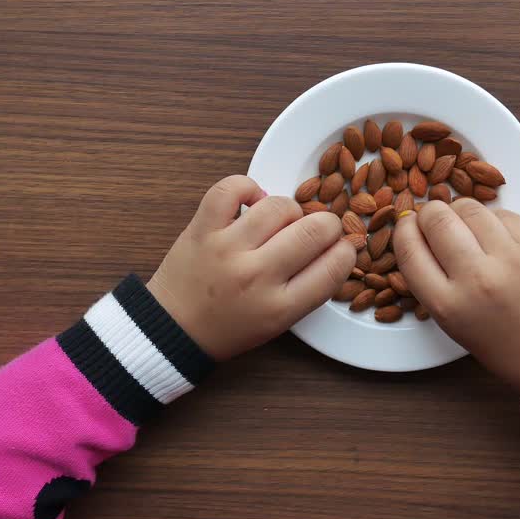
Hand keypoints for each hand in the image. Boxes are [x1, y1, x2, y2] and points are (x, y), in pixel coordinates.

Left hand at [147, 175, 356, 360]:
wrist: (172, 331)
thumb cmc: (228, 327)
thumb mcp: (278, 322)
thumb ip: (307, 287)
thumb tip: (335, 246)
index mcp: (280, 307)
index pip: (334, 267)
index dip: (347, 250)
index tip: (342, 246)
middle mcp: (257, 276)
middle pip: (315, 230)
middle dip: (327, 224)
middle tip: (317, 229)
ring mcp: (227, 249)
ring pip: (279, 206)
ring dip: (289, 209)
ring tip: (280, 221)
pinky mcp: (202, 229)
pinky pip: (231, 188)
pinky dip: (248, 187)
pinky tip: (252, 201)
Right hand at [393, 199, 519, 396]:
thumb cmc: (501, 345)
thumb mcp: (451, 322)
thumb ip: (430, 281)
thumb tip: (415, 231)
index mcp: (448, 305)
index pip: (409, 249)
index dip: (403, 230)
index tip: (407, 225)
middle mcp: (477, 278)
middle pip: (437, 219)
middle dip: (429, 213)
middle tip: (434, 220)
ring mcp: (510, 258)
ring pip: (469, 207)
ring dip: (460, 211)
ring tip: (464, 224)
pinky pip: (502, 213)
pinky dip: (491, 218)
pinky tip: (493, 233)